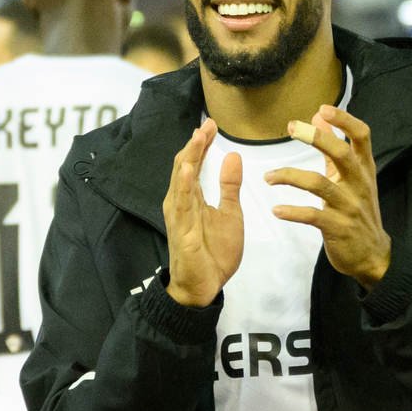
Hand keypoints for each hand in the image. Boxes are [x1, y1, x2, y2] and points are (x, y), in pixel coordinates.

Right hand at [163, 119, 242, 307]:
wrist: (204, 286)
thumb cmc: (213, 252)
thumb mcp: (230, 213)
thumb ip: (229, 186)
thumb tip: (233, 156)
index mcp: (192, 197)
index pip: (195, 164)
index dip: (202, 144)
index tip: (212, 124)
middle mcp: (181, 202)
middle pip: (185, 166)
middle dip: (195, 145)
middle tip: (207, 124)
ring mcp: (179, 215)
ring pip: (181, 180)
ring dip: (189, 157)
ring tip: (198, 137)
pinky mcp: (181, 230)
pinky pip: (181, 204)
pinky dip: (183, 184)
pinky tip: (187, 168)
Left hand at [267, 105, 391, 289]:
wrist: (371, 255)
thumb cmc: (358, 211)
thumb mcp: (351, 178)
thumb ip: (334, 148)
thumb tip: (320, 117)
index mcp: (364, 169)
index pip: (362, 136)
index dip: (344, 120)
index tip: (322, 109)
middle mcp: (359, 184)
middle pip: (342, 154)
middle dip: (317, 138)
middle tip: (291, 128)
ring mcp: (349, 207)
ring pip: (319, 185)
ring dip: (290, 177)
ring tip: (268, 177)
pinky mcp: (338, 228)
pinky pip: (313, 216)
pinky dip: (293, 212)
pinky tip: (277, 210)